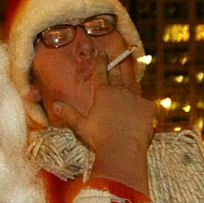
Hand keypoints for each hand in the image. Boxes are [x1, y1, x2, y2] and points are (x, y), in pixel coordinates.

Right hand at [52, 50, 153, 192]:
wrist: (123, 150)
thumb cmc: (100, 139)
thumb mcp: (81, 126)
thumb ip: (68, 114)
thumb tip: (55, 105)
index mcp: (103, 93)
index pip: (100, 72)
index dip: (100, 61)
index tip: (101, 53)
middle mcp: (120, 91)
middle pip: (118, 74)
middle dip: (116, 63)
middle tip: (117, 54)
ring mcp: (136, 98)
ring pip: (133, 83)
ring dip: (131, 76)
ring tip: (130, 69)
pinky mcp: (148, 108)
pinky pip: (145, 101)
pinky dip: (142, 101)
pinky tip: (142, 102)